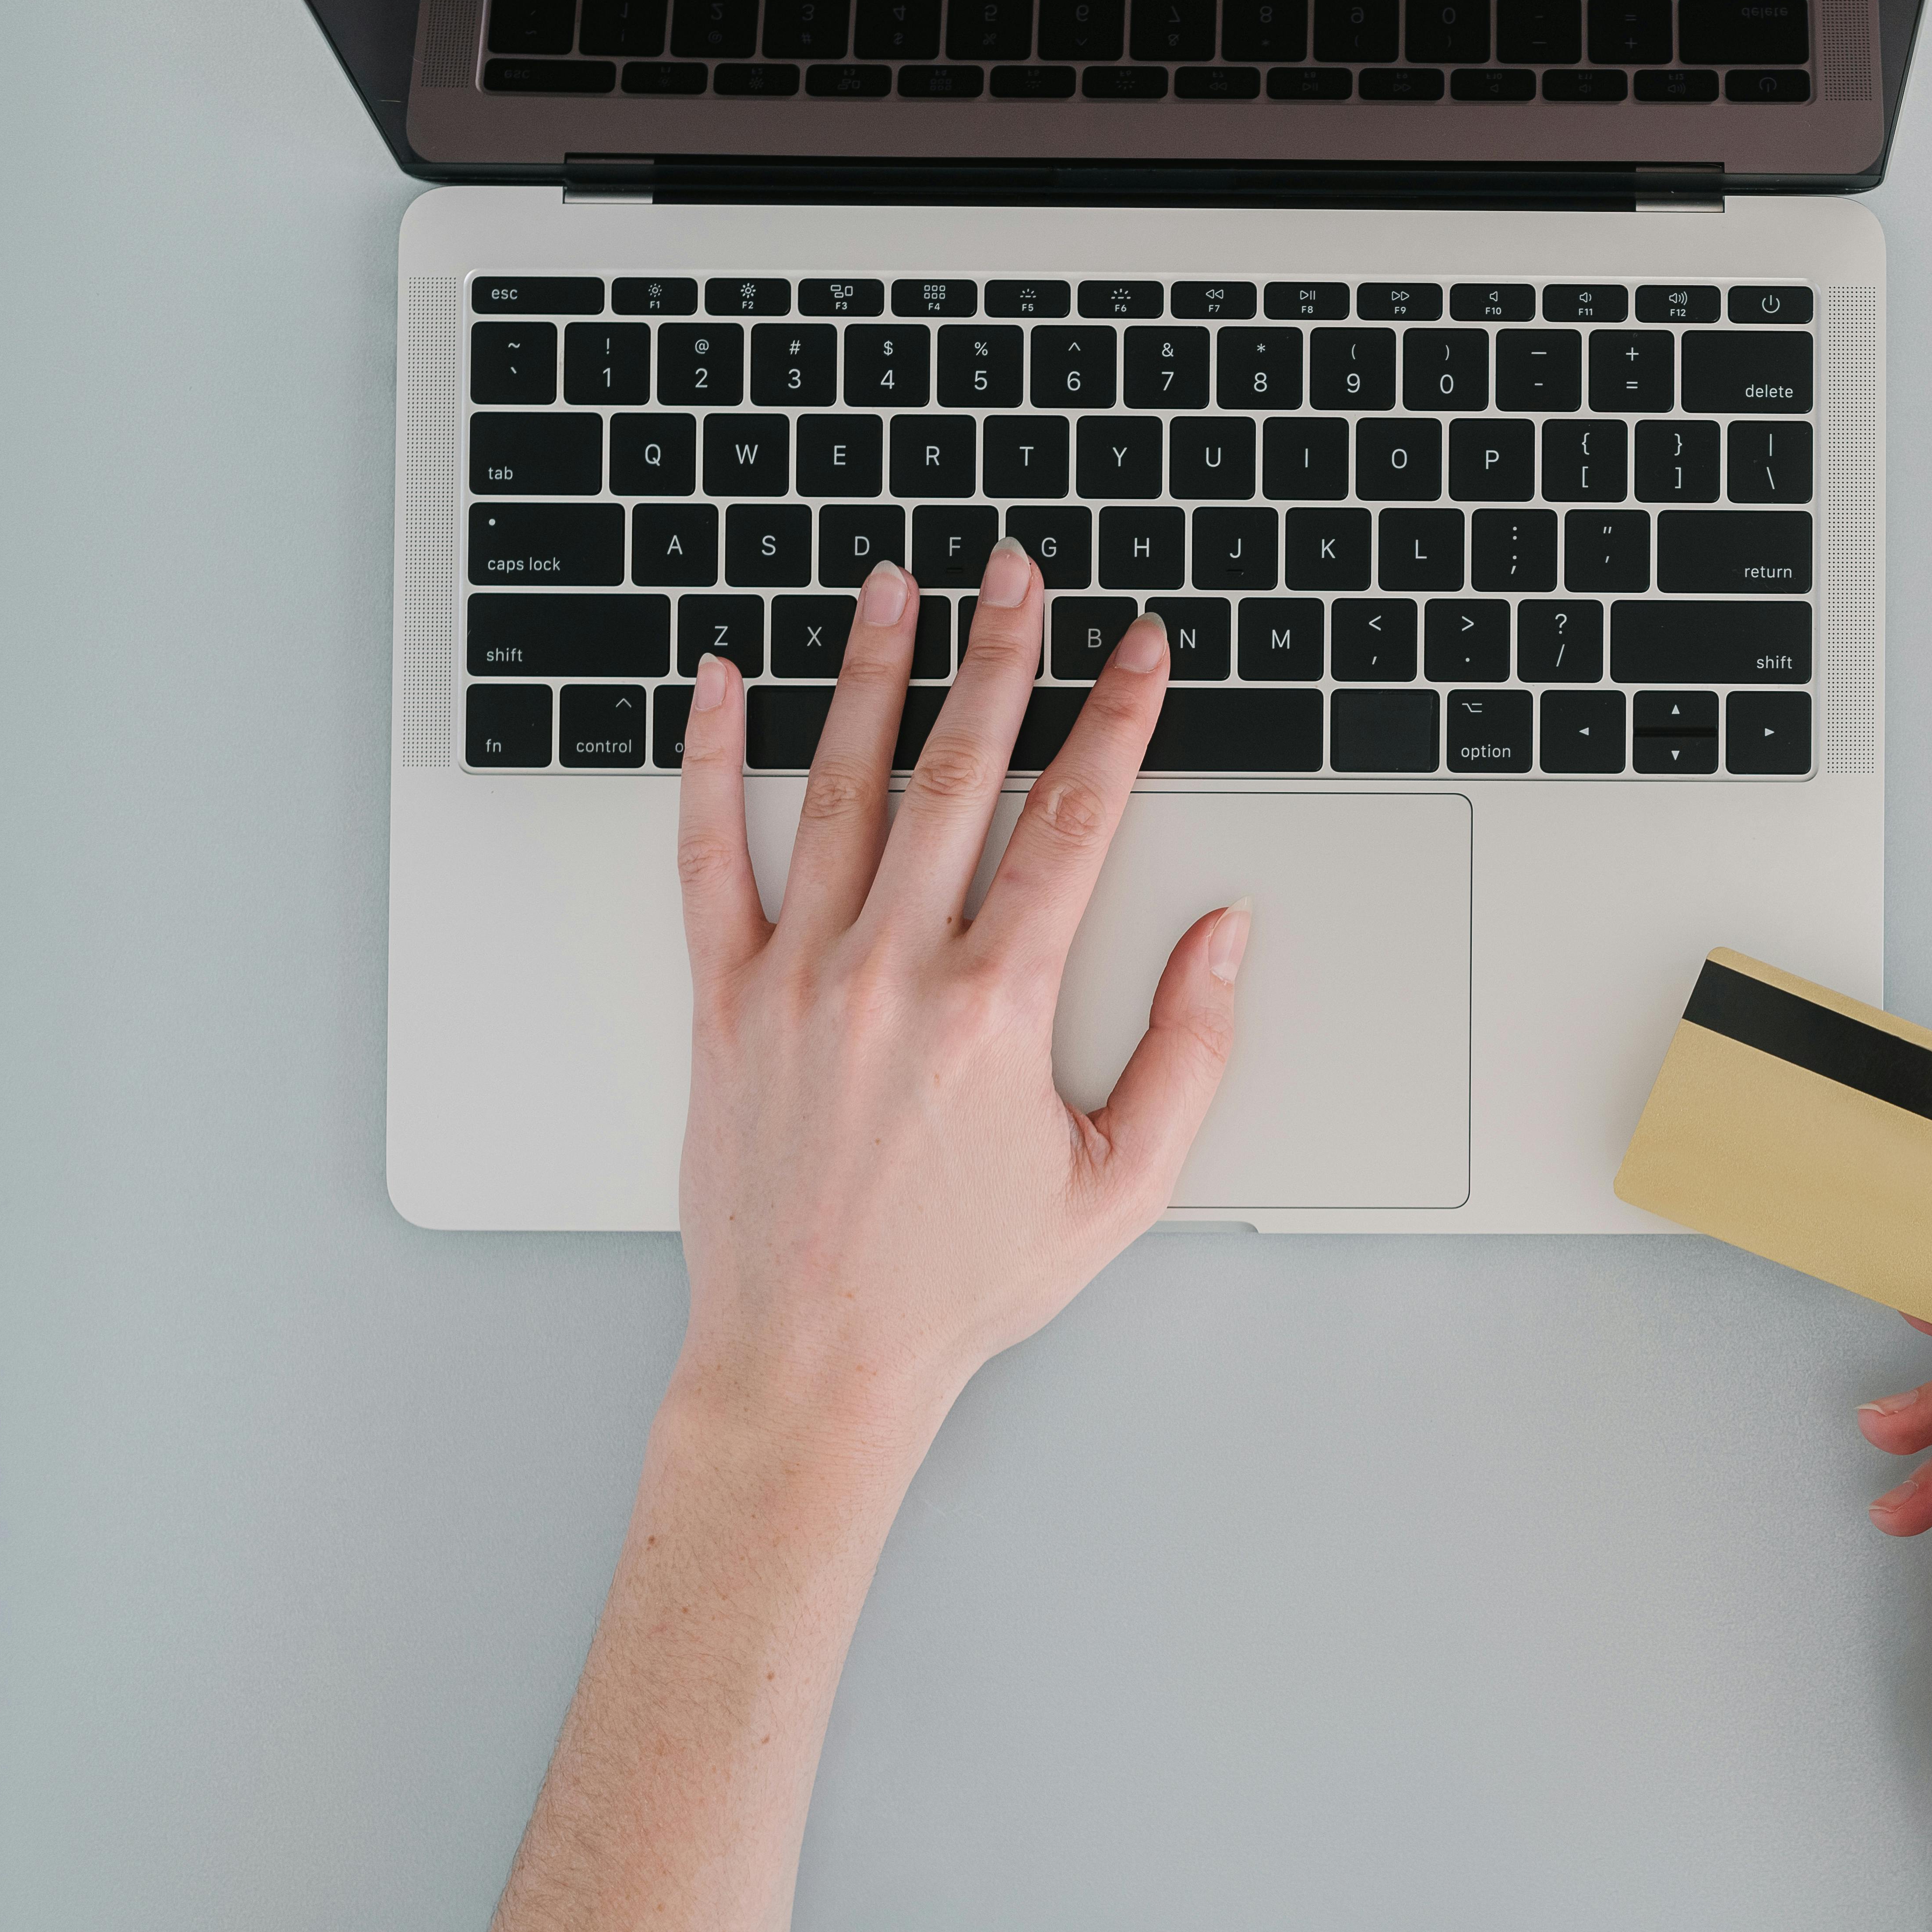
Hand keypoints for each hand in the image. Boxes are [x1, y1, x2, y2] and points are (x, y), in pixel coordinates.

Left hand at [671, 545, 1245, 1449]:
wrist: (817, 1359)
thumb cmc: (967, 1281)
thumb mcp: (1122, 1184)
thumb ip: (1188, 1052)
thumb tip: (1225, 936)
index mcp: (995, 1009)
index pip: (1075, 824)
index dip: (1117, 721)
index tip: (1139, 650)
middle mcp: (892, 975)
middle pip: (959, 774)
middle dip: (1000, 658)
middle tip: (1016, 572)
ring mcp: (797, 980)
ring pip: (840, 790)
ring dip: (868, 674)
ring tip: (891, 587)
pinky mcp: (722, 1003)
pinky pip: (706, 857)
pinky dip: (707, 761)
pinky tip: (714, 683)